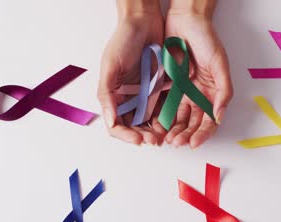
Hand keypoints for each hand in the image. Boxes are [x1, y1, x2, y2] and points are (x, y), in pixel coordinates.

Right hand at [98, 3, 165, 145]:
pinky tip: (172, 123)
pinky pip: (162, 108)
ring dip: (155, 131)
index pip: (116, 125)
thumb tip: (109, 121)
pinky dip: (165, 118)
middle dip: (143, 136)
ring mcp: (143, 94)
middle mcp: (127, 98)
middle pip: (134, 127)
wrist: (144, 21)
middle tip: (155, 140)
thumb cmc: (123, 40)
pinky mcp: (158, 88)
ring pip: (149, 121)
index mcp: (113, 96)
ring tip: (164, 136)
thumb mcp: (111, 66)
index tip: (139, 139)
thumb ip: (108, 94)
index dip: (126, 135)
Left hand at [164, 6, 232, 148]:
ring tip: (165, 138)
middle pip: (191, 123)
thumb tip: (219, 116)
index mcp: (211, 93)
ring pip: (176, 118)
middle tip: (176, 142)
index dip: (202, 134)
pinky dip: (160, 117)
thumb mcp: (220, 64)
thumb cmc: (206, 39)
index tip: (193, 143)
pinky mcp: (165, 86)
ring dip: (172, 130)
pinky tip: (155, 125)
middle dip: (185, 135)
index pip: (208, 121)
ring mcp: (180, 92)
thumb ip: (223, 91)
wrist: (185, 20)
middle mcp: (196, 95)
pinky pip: (162, 105)